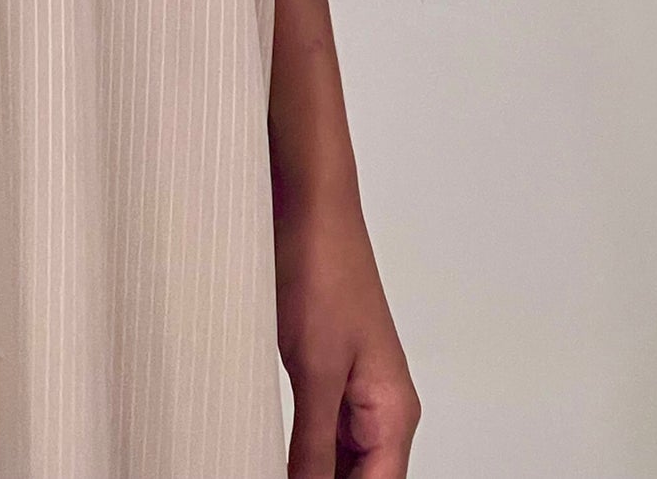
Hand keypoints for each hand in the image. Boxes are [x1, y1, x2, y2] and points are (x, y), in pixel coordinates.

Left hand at [275, 196, 419, 476]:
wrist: (307, 205)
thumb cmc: (323, 267)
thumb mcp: (315, 370)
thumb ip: (313, 444)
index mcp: (393, 412)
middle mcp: (380, 407)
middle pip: (359, 478)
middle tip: (266, 470)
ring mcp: (353, 389)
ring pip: (337, 461)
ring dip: (308, 470)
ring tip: (263, 462)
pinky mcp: (326, 371)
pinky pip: (318, 431)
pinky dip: (297, 449)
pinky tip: (266, 452)